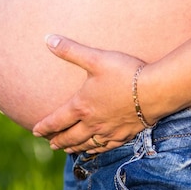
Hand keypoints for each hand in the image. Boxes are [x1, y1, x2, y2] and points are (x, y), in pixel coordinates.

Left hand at [32, 35, 146, 153]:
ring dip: (74, 147)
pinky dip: (95, 149)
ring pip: (86, 144)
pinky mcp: (124, 134)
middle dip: (58, 139)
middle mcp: (92, 123)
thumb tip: (48, 39)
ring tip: (67, 148)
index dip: (45, 126)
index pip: (57, 120)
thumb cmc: (124, 73)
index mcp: (82, 106)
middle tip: (50, 143)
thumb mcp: (95, 58)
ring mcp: (109, 131)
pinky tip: (95, 148)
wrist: (154, 91)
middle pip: (70, 136)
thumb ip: (71, 50)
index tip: (36, 131)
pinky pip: (105, 147)